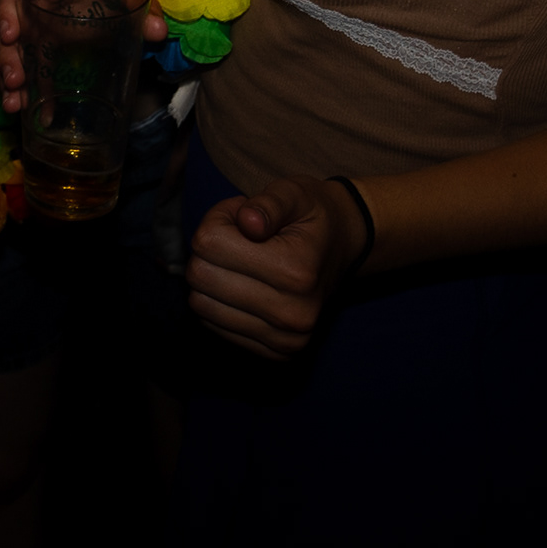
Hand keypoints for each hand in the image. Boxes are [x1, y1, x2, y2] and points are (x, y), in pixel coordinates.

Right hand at [0, 0, 170, 112]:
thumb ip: (143, 5)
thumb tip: (158, 31)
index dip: (6, 10)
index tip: (11, 35)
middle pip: (8, 25)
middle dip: (7, 55)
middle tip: (14, 81)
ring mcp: (35, 21)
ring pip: (13, 50)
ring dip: (11, 78)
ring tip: (15, 106)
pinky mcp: (43, 43)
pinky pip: (29, 65)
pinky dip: (30, 88)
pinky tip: (33, 111)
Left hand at [185, 173, 371, 358]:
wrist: (346, 249)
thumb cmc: (313, 217)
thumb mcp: (294, 193)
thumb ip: (269, 203)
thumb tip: (247, 221)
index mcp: (296, 272)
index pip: (209, 243)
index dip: (217, 220)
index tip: (241, 217)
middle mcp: (292, 314)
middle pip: (200, 277)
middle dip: (210, 250)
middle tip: (239, 239)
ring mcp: (284, 340)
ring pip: (201, 305)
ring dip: (213, 277)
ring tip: (243, 262)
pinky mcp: (275, 354)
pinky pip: (212, 326)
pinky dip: (220, 302)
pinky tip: (247, 286)